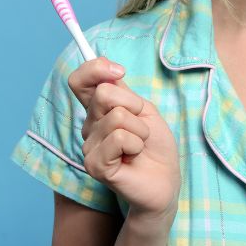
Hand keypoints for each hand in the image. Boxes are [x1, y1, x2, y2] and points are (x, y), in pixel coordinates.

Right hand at [68, 57, 180, 219]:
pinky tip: (133, 156)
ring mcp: (89, 146)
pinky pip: (119, 138)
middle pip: (103, 93)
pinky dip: (136, 144)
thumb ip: (121, 91)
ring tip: (139, 145)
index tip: (119, 72)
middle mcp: (89, 126)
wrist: (166, 177)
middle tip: (141, 126)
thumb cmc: (155, 143)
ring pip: (117, 117)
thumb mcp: (144, 109)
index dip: (94, 68)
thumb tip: (107, 69)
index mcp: (98, 110)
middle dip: (134, 105)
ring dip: (140, 129)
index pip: (79, 80)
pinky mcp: (94, 164)